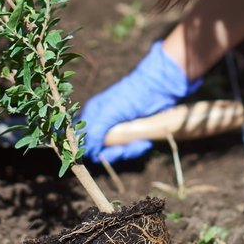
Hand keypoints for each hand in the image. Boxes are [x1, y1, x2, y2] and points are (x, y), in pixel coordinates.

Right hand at [79, 40, 201, 163]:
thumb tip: (88, 152)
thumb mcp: (108, 112)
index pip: (85, 139)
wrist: (158, 89)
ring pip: (117, 152)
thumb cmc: (129, 96)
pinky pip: (132, 150)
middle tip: (122, 150)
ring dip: (128, 152)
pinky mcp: (135, 135)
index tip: (103, 152)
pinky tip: (146, 143)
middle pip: (101, 149)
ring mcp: (120, 130)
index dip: (91, 149)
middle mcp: (105, 123)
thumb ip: (95, 132)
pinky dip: (137, 149)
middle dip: (113, 153)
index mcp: (94, 114)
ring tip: (140, 144)